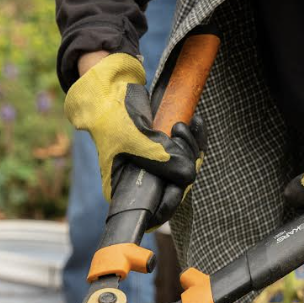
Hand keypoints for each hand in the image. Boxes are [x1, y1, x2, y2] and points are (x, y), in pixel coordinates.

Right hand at [64, 52, 204, 215]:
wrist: (108, 91)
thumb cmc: (112, 118)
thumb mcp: (135, 140)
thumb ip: (162, 160)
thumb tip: (189, 176)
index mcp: (125, 189)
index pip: (154, 211)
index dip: (172, 201)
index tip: (182, 184)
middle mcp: (141, 181)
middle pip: (176, 188)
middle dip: (186, 164)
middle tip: (179, 136)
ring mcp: (155, 165)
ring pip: (186, 168)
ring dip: (191, 146)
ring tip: (181, 125)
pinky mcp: (165, 149)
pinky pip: (188, 151)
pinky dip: (195, 137)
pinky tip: (195, 122)